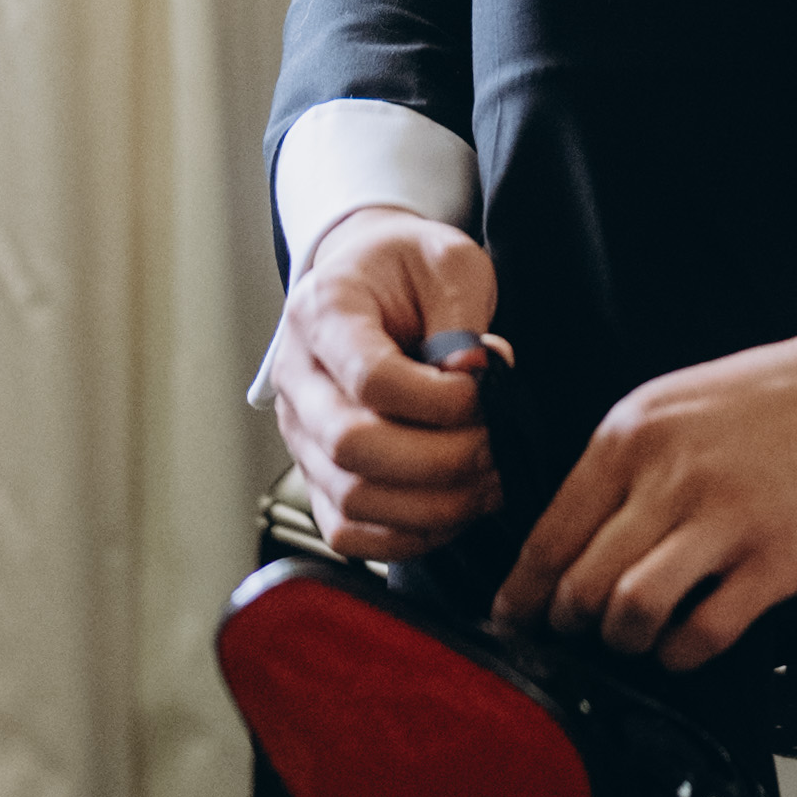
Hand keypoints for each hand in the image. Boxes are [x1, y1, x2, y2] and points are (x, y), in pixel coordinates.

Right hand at [265, 212, 505, 563]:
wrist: (370, 282)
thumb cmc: (411, 270)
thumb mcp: (449, 262)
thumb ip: (462, 316)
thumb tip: (473, 377)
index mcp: (322, 313)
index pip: (371, 379)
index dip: (440, 400)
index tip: (484, 389)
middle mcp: (298, 379)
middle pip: (352, 446)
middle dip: (443, 459)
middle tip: (497, 444)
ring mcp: (301, 435)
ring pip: (352, 499)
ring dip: (435, 503)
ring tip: (489, 476)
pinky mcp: (317, 477)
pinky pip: (350, 532)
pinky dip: (410, 535)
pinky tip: (456, 506)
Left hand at [496, 320, 796, 670]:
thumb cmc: (759, 402)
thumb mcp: (664, 406)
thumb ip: (614, 469)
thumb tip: (564, 544)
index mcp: (629, 438)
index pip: (550, 535)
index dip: (522, 593)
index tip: (511, 621)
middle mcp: (668, 479)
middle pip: (582, 582)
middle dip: (567, 625)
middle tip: (574, 636)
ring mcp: (724, 522)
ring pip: (632, 611)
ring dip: (620, 641)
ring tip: (630, 639)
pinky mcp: (775, 562)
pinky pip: (703, 632)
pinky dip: (679, 655)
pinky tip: (680, 647)